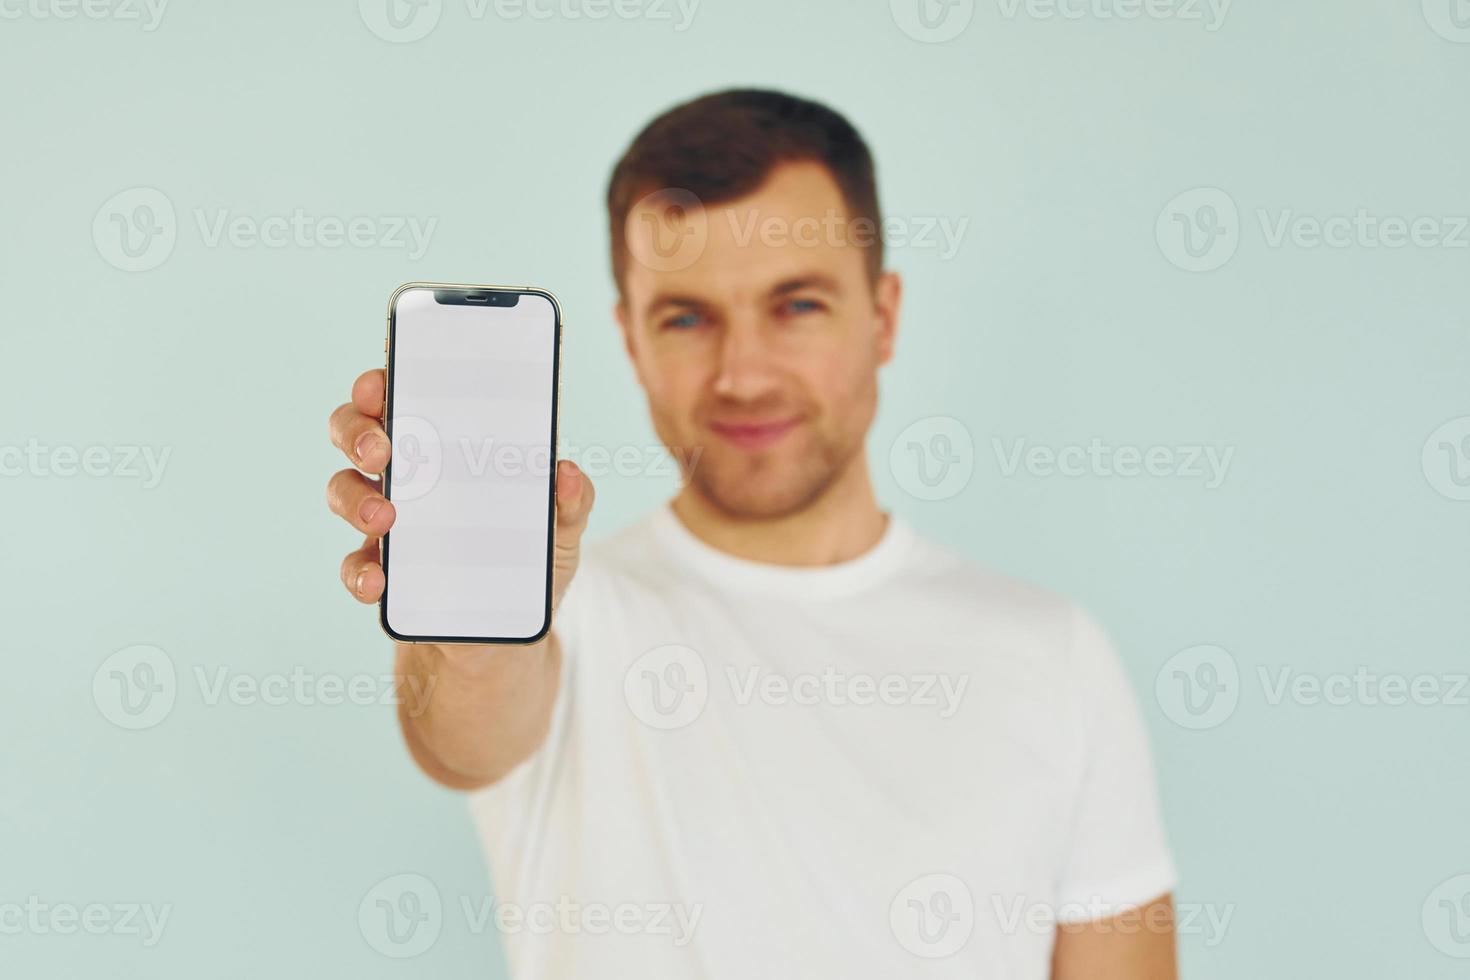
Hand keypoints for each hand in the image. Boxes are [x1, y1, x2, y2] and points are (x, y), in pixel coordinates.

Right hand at [326, 367, 594, 619]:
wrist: (504, 638)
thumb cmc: (527, 564)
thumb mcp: (560, 532)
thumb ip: (571, 502)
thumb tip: (567, 473)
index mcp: (444, 447)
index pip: (400, 397)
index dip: (378, 384)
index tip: (378, 386)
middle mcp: (407, 476)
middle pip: (355, 433)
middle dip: (356, 433)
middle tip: (381, 452)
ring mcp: (385, 524)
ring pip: (343, 489)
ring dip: (354, 499)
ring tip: (384, 518)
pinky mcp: (380, 573)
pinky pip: (354, 565)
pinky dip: (360, 572)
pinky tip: (378, 581)